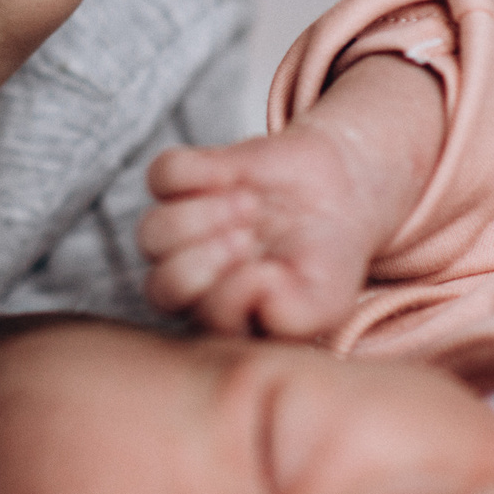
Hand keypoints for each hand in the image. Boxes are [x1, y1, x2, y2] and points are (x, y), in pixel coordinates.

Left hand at [140, 129, 382, 338]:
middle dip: (204, 264)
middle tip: (249, 239)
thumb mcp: (327, 301)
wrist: (339, 191)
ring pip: (153, 232)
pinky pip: (162, 174)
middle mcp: (194, 279)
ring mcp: (184, 229)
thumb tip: (254, 293)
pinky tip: (233, 173)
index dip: (231, 297)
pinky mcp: (186, 181)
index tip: (276, 271)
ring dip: (203, 216)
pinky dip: (197, 170)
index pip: (200, 322)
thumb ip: (291, 319)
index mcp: (223, 317)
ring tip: (251, 204)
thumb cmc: (326, 256)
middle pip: (161, 287)